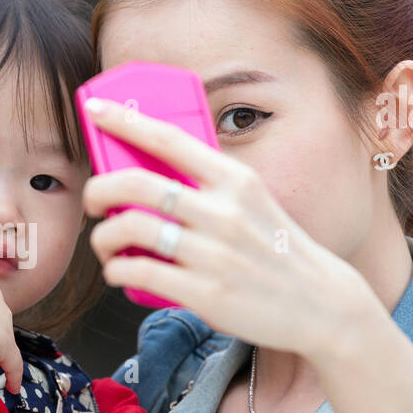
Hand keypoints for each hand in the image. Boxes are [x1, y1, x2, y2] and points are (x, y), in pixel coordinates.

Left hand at [80, 97, 370, 356]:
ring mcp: (214, 253)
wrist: (320, 303)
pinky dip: (116, 270)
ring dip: (102, 238)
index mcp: (235, 180)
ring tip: (106, 246)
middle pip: (136, 184)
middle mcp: (224, 211)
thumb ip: (210, 186)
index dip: (125, 120)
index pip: (170, 139)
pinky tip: (118, 272)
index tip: (95, 110)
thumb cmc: (274, 250)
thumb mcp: (252, 202)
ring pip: (129, 228)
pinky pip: (139, 272)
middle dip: (97, 190)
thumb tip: (153, 172)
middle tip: (92, 202)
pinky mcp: (206, 292)